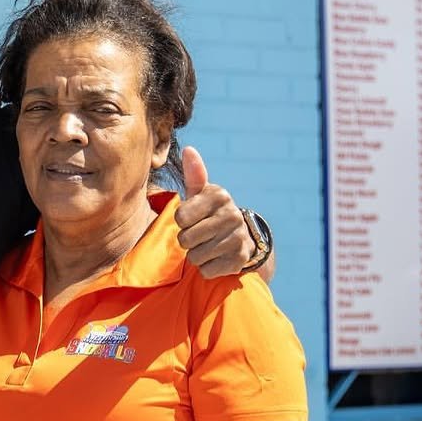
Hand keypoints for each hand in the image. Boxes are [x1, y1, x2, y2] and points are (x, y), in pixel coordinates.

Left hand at [174, 147, 255, 278]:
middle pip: (185, 239)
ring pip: (194, 257)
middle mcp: (231, 214)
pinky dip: (207, 269)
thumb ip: (194, 175)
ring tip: (208, 246)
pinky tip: (217, 258)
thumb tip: (188, 149)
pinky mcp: (239, 260)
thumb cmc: (210, 214)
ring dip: (196, 256)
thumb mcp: (202, 195)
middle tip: (200, 235)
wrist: (241, 238)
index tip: (193, 219)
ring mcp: (237, 237)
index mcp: (219, 195)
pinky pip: (206, 271)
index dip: (182, 222)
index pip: (180, 217)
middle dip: (187, 241)